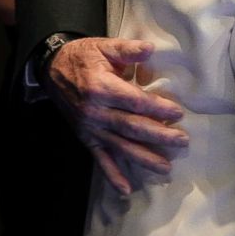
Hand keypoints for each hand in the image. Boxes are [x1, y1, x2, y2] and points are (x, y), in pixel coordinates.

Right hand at [44, 37, 188, 195]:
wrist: (52, 68)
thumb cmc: (84, 56)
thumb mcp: (104, 46)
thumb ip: (128, 49)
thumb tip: (150, 48)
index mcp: (102, 88)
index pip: (135, 102)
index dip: (157, 108)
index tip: (178, 113)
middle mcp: (96, 112)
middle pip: (132, 127)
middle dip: (158, 136)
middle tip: (182, 141)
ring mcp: (90, 128)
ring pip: (120, 146)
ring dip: (143, 159)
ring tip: (165, 167)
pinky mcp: (86, 138)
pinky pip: (100, 159)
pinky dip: (112, 175)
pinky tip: (126, 189)